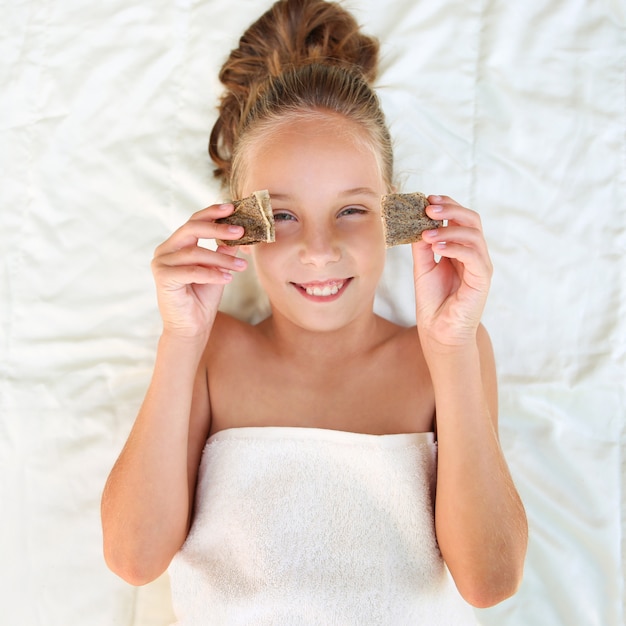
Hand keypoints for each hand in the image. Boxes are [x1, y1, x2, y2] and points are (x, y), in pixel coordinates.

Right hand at [151, 203, 247, 337]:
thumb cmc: (203, 298)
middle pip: (191, 228)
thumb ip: (224, 250)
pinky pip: (192, 271)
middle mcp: (165, 250)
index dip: (212, 212)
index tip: (232, 207)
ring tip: (242, 266)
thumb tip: (241, 232)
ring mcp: (161, 263)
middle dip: (218, 228)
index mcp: (176, 244)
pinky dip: (212, 274)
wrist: (192, 327)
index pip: (194, 221)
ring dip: (222, 258)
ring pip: (196, 252)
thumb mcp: (218, 268)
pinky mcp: (163, 278)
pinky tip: (228, 278)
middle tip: (240, 231)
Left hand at [412, 196, 491, 349]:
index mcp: (461, 248)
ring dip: (448, 229)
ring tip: (426, 233)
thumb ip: (422, 245)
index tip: (427, 199)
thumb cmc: (433, 302)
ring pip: (473, 234)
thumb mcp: (423, 267)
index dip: (446, 205)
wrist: (439, 331)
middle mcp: (474, 254)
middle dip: (450, 209)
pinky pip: (473, 255)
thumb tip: (416, 221)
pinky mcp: (483, 279)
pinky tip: (436, 248)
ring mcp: (481, 265)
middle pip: (471, 220)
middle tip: (429, 208)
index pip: (460, 218)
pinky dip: (454, 247)